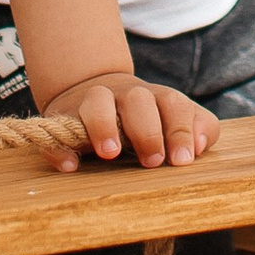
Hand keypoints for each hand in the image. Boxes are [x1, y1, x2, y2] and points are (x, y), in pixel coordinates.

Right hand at [40, 71, 220, 169]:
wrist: (90, 89)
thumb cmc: (144, 117)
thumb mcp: (172, 120)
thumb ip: (197, 128)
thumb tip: (197, 146)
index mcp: (155, 97)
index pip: (174, 104)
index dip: (180, 130)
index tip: (182, 160)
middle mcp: (124, 95)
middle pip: (138, 100)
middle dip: (147, 130)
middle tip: (153, 161)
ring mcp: (91, 103)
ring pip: (97, 101)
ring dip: (104, 126)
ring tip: (110, 154)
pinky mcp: (62, 118)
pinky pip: (57, 128)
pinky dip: (61, 147)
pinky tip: (70, 165)